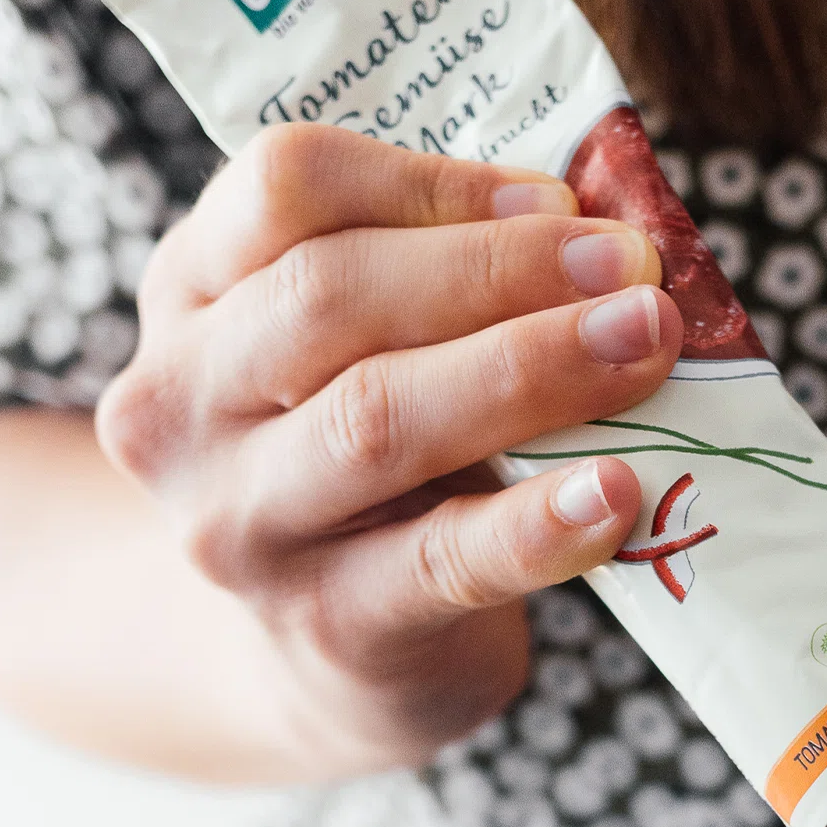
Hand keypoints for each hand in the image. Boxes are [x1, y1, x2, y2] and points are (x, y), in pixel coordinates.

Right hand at [90, 124, 685, 772]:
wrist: (324, 644)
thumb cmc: (362, 447)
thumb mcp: (356, 339)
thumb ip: (436, 266)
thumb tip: (600, 222)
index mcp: (191, 293)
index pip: (283, 188)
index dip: (425, 182)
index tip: (554, 198)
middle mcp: (182, 402)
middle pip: (327, 296)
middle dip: (498, 268)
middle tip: (631, 265)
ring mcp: (239, 522)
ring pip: (375, 419)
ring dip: (529, 369)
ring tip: (644, 343)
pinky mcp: (321, 621)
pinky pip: (438, 560)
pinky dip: (535, 523)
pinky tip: (614, 492)